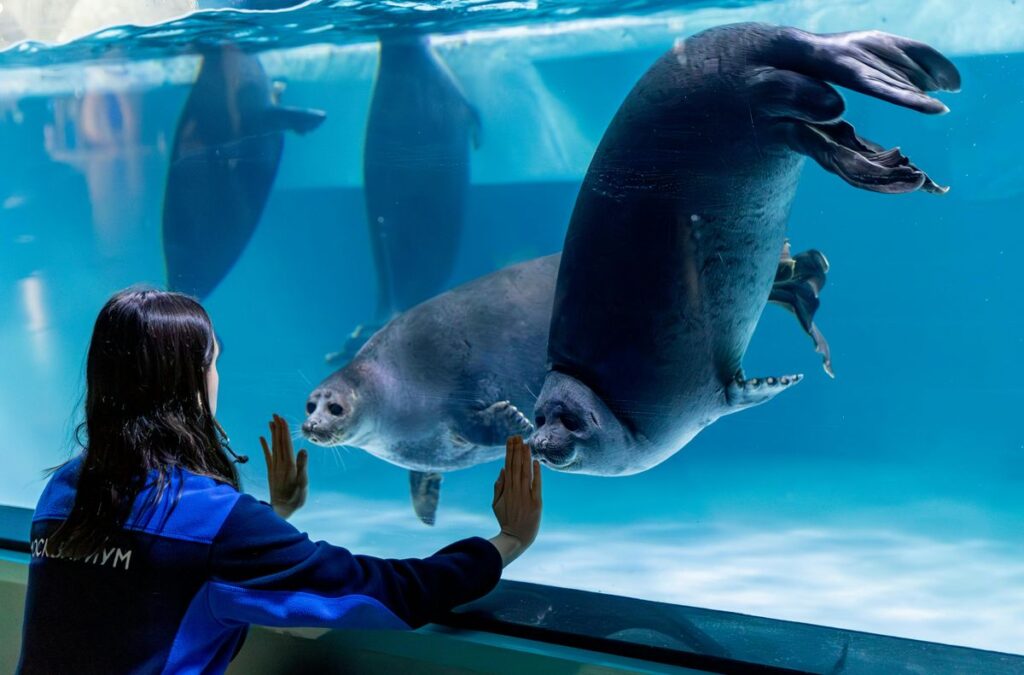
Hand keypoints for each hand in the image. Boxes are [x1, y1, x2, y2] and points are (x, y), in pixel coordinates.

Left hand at [260, 414, 308, 519]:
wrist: (281, 509)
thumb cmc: (295, 498)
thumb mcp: (303, 483)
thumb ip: (303, 466)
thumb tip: (303, 450)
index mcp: (289, 465)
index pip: (285, 443)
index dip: (284, 431)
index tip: (282, 419)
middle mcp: (280, 464)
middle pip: (278, 442)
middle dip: (278, 428)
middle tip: (276, 415)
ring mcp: (274, 467)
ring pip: (273, 446)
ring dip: (272, 434)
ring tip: (270, 422)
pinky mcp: (271, 472)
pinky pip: (268, 456)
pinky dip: (265, 446)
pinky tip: (262, 438)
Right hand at [489, 436, 541, 566]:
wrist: (516, 538)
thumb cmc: (506, 520)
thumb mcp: (496, 504)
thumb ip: (498, 487)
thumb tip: (502, 470)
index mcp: (506, 489)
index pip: (508, 466)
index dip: (509, 452)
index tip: (511, 439)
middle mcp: (515, 490)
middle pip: (516, 466)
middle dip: (516, 450)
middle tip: (517, 435)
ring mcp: (525, 496)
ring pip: (525, 472)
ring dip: (525, 457)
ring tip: (525, 443)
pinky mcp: (536, 502)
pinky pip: (536, 485)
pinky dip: (536, 473)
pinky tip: (536, 461)